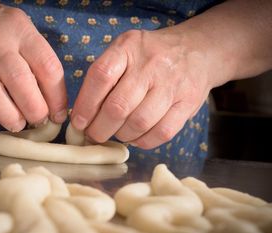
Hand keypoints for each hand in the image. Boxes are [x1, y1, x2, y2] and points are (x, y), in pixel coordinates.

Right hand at [0, 1, 66, 135]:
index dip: (56, 97)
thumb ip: (36, 63)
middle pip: (19, 78)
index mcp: (19, 29)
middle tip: (37, 122)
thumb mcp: (20, 33)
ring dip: (6, 113)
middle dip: (33, 108)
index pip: (47, 66)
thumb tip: (53, 105)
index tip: (57, 115)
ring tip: (16, 125)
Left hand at [71, 29, 214, 148]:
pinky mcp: (188, 103)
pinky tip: (136, 137)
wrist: (197, 50)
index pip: (101, 77)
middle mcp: (151, 64)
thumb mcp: (124, 51)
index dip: (85, 105)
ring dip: (122, 136)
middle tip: (94, 135)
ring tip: (117, 134)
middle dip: (100, 128)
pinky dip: (143, 141)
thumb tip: (83, 116)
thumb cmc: (149, 56)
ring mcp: (172, 84)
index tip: (79, 123)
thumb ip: (103, 77)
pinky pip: (162, 133)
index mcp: (128, 47)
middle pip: (118, 106)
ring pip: (139, 123)